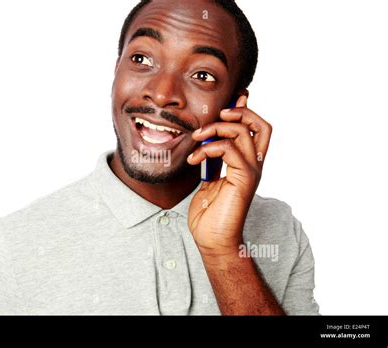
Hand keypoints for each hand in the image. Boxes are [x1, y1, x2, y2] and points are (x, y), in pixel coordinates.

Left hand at [187, 95, 271, 257]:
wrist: (212, 239)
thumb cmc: (209, 214)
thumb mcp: (209, 179)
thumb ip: (213, 161)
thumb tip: (207, 143)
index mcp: (247, 164)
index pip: (255, 130)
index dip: (245, 111)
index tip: (228, 101)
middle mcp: (254, 165)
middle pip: (261, 125)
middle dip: (240, 111)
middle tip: (218, 113)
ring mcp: (251, 172)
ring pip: (246, 131)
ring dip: (218, 127)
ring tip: (197, 137)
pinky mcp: (243, 179)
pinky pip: (230, 149)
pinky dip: (209, 147)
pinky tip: (194, 158)